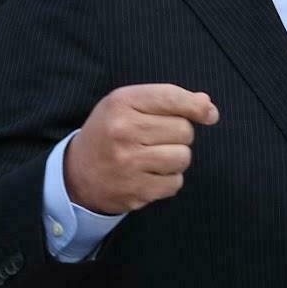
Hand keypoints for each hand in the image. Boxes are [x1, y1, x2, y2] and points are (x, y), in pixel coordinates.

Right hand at [65, 84, 217, 214]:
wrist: (77, 173)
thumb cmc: (111, 132)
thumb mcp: (129, 105)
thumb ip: (168, 100)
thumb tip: (207, 107)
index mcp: (121, 102)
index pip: (172, 97)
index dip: (197, 106)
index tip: (209, 114)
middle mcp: (123, 131)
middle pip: (184, 130)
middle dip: (179, 134)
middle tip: (157, 138)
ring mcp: (128, 163)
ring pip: (183, 157)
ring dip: (176, 158)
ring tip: (154, 156)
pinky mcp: (134, 190)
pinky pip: (175, 183)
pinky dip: (169, 180)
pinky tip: (150, 174)